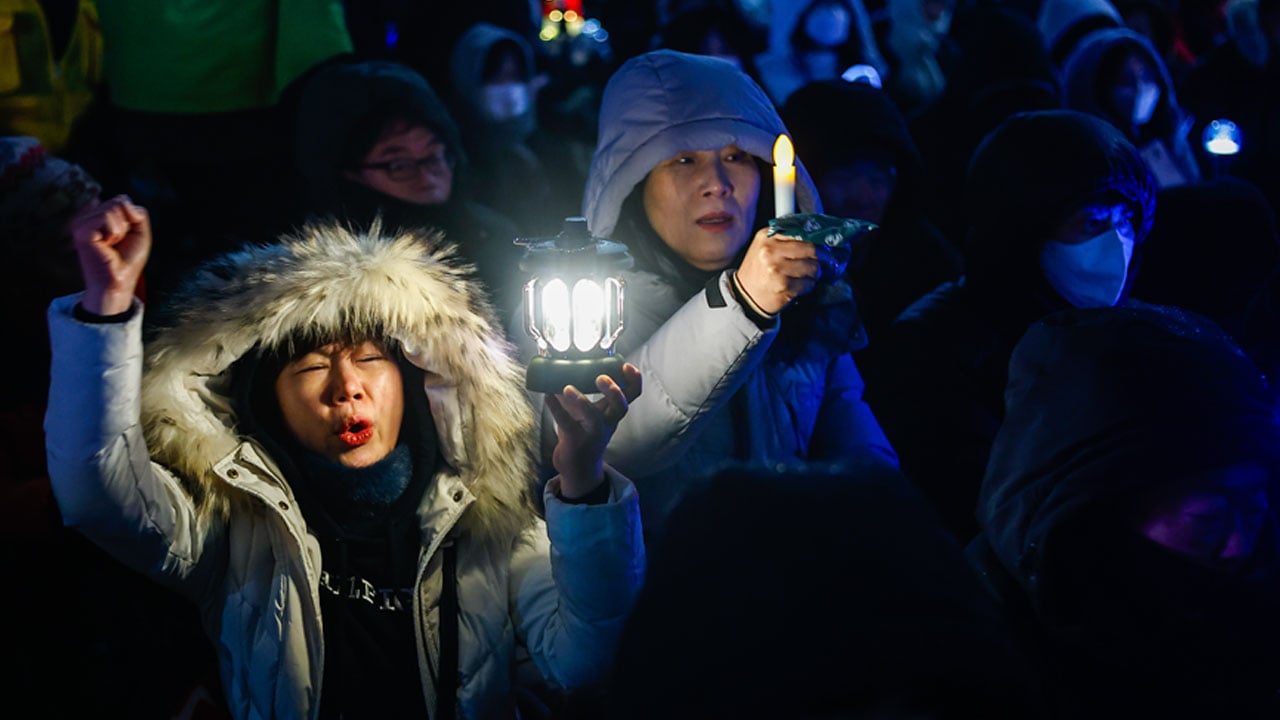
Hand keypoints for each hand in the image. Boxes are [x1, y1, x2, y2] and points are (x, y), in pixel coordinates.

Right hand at [67, 195, 150, 314]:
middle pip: (118, 201)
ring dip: (121, 229)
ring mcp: (82, 223)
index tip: (125, 236)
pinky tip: (106, 244)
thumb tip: (123, 201)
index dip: (132, 218)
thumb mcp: (140, 231)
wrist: (119, 280)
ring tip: (112, 244)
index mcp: (100, 216)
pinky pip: (106, 217)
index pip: (122, 200)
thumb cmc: (127, 259)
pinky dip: (114, 231)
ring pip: (113, 208)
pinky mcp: (81, 231)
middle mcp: (89, 217)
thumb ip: (137, 212)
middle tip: (118, 242)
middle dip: (127, 223)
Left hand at [545, 363, 642, 498]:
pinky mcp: (575, 441)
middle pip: (621, 406)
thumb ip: (577, 392)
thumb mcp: (587, 412)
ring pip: (594, 418)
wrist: (579, 469)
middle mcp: (607, 423)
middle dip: (614, 391)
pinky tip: (547, 395)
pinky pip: (566, 423)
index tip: (626, 365)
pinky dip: (555, 407)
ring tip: (567, 388)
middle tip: (601, 377)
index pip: (632, 394)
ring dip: (582, 401)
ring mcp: (592, 433)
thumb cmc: (583, 434)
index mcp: (613, 413)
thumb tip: (558, 369)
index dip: (634, 379)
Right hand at [733, 227, 819, 314]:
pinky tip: (797, 286)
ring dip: (813, 274)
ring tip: (803, 276)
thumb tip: (816, 236)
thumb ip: (787, 238)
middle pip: (811, 249)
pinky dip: (807, 286)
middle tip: (814, 263)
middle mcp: (770, 251)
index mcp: (767, 236)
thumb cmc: (759, 271)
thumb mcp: (766, 247)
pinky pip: (808, 283)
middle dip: (817, 258)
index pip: (802, 231)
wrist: (746, 295)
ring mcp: (777, 268)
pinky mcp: (783, 285)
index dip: (815, 239)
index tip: (821, 245)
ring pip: (813, 267)